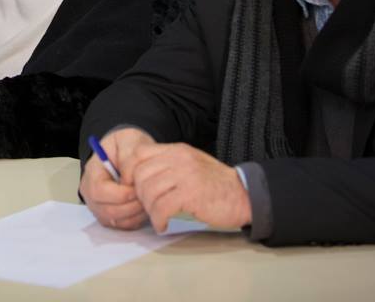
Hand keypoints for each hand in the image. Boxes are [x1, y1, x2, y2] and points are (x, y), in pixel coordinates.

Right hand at [79, 128, 154, 229]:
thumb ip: (128, 157)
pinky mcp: (110, 217)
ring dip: (135, 214)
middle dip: (131, 206)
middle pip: (107, 210)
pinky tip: (145, 206)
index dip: (120, 194)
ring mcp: (99, 207)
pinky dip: (136, 219)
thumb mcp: (128, 140)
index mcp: (92, 172)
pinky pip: (123, 226)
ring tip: (148, 200)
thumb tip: (128, 180)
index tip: (138, 187)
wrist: (128, 151)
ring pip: (116, 220)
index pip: (99, 191)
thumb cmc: (127, 145)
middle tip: (148, 196)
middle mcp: (90, 193)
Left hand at [130, 142, 251, 232]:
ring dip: (149, 209)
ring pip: (148, 192)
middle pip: (140, 175)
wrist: (245, 195)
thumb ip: (168, 165)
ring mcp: (185, 175)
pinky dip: (158, 220)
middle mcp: (179, 159)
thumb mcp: (191, 164)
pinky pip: (161, 208)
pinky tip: (164, 225)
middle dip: (139, 194)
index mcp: (177, 150)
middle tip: (150, 206)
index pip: (139, 153)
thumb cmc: (216, 184)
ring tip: (159, 217)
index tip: (133, 188)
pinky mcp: (190, 195)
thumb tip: (139, 176)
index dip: (129, 171)